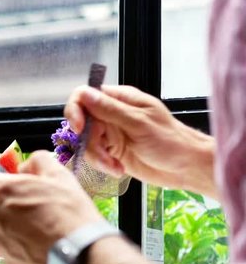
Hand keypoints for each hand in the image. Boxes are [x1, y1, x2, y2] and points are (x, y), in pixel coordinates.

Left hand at [0, 151, 102, 263]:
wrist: (81, 256)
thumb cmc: (70, 213)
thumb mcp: (59, 175)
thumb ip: (37, 161)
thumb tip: (25, 167)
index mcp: (0, 191)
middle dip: (1, 198)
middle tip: (28, 200)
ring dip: (11, 220)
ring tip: (39, 223)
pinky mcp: (8, 259)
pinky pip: (7, 244)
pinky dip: (19, 241)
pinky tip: (41, 241)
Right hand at [64, 85, 215, 196]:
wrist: (186, 168)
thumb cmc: (170, 141)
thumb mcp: (138, 123)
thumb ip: (109, 109)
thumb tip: (84, 94)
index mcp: (119, 99)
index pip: (84, 95)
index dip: (76, 110)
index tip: (78, 128)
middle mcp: (111, 114)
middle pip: (81, 122)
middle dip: (89, 141)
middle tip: (104, 155)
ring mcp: (110, 133)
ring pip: (86, 142)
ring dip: (97, 157)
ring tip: (115, 167)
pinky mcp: (111, 151)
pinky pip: (95, 156)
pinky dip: (103, 165)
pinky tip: (118, 169)